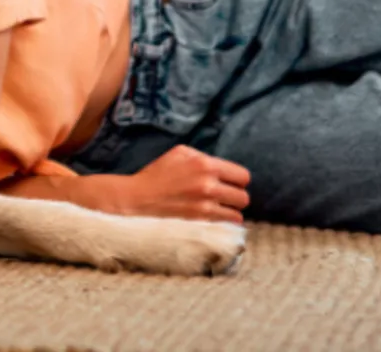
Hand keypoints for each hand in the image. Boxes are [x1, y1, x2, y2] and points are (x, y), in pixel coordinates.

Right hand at [117, 146, 250, 223]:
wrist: (137, 198)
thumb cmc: (157, 174)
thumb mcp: (179, 153)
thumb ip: (204, 157)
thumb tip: (224, 167)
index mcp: (204, 164)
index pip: (243, 176)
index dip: (237, 180)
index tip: (230, 183)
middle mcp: (208, 185)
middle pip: (243, 197)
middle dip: (235, 198)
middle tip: (223, 198)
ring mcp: (204, 206)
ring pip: (237, 215)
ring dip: (229, 213)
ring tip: (218, 210)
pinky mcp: (200, 222)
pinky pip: (225, 226)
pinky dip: (222, 224)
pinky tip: (212, 219)